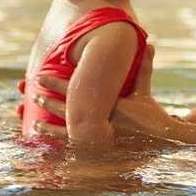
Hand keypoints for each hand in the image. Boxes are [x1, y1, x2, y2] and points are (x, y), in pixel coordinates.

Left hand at [28, 45, 170, 139]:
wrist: (162, 141)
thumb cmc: (153, 116)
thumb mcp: (145, 91)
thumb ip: (143, 68)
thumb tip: (149, 44)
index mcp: (110, 105)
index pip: (77, 92)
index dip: (57, 84)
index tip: (41, 77)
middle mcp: (102, 122)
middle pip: (69, 111)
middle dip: (49, 102)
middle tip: (33, 93)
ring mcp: (100, 139)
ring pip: (68, 133)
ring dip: (50, 128)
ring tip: (34, 123)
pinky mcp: (100, 151)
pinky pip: (75, 150)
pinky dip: (60, 147)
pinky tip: (49, 149)